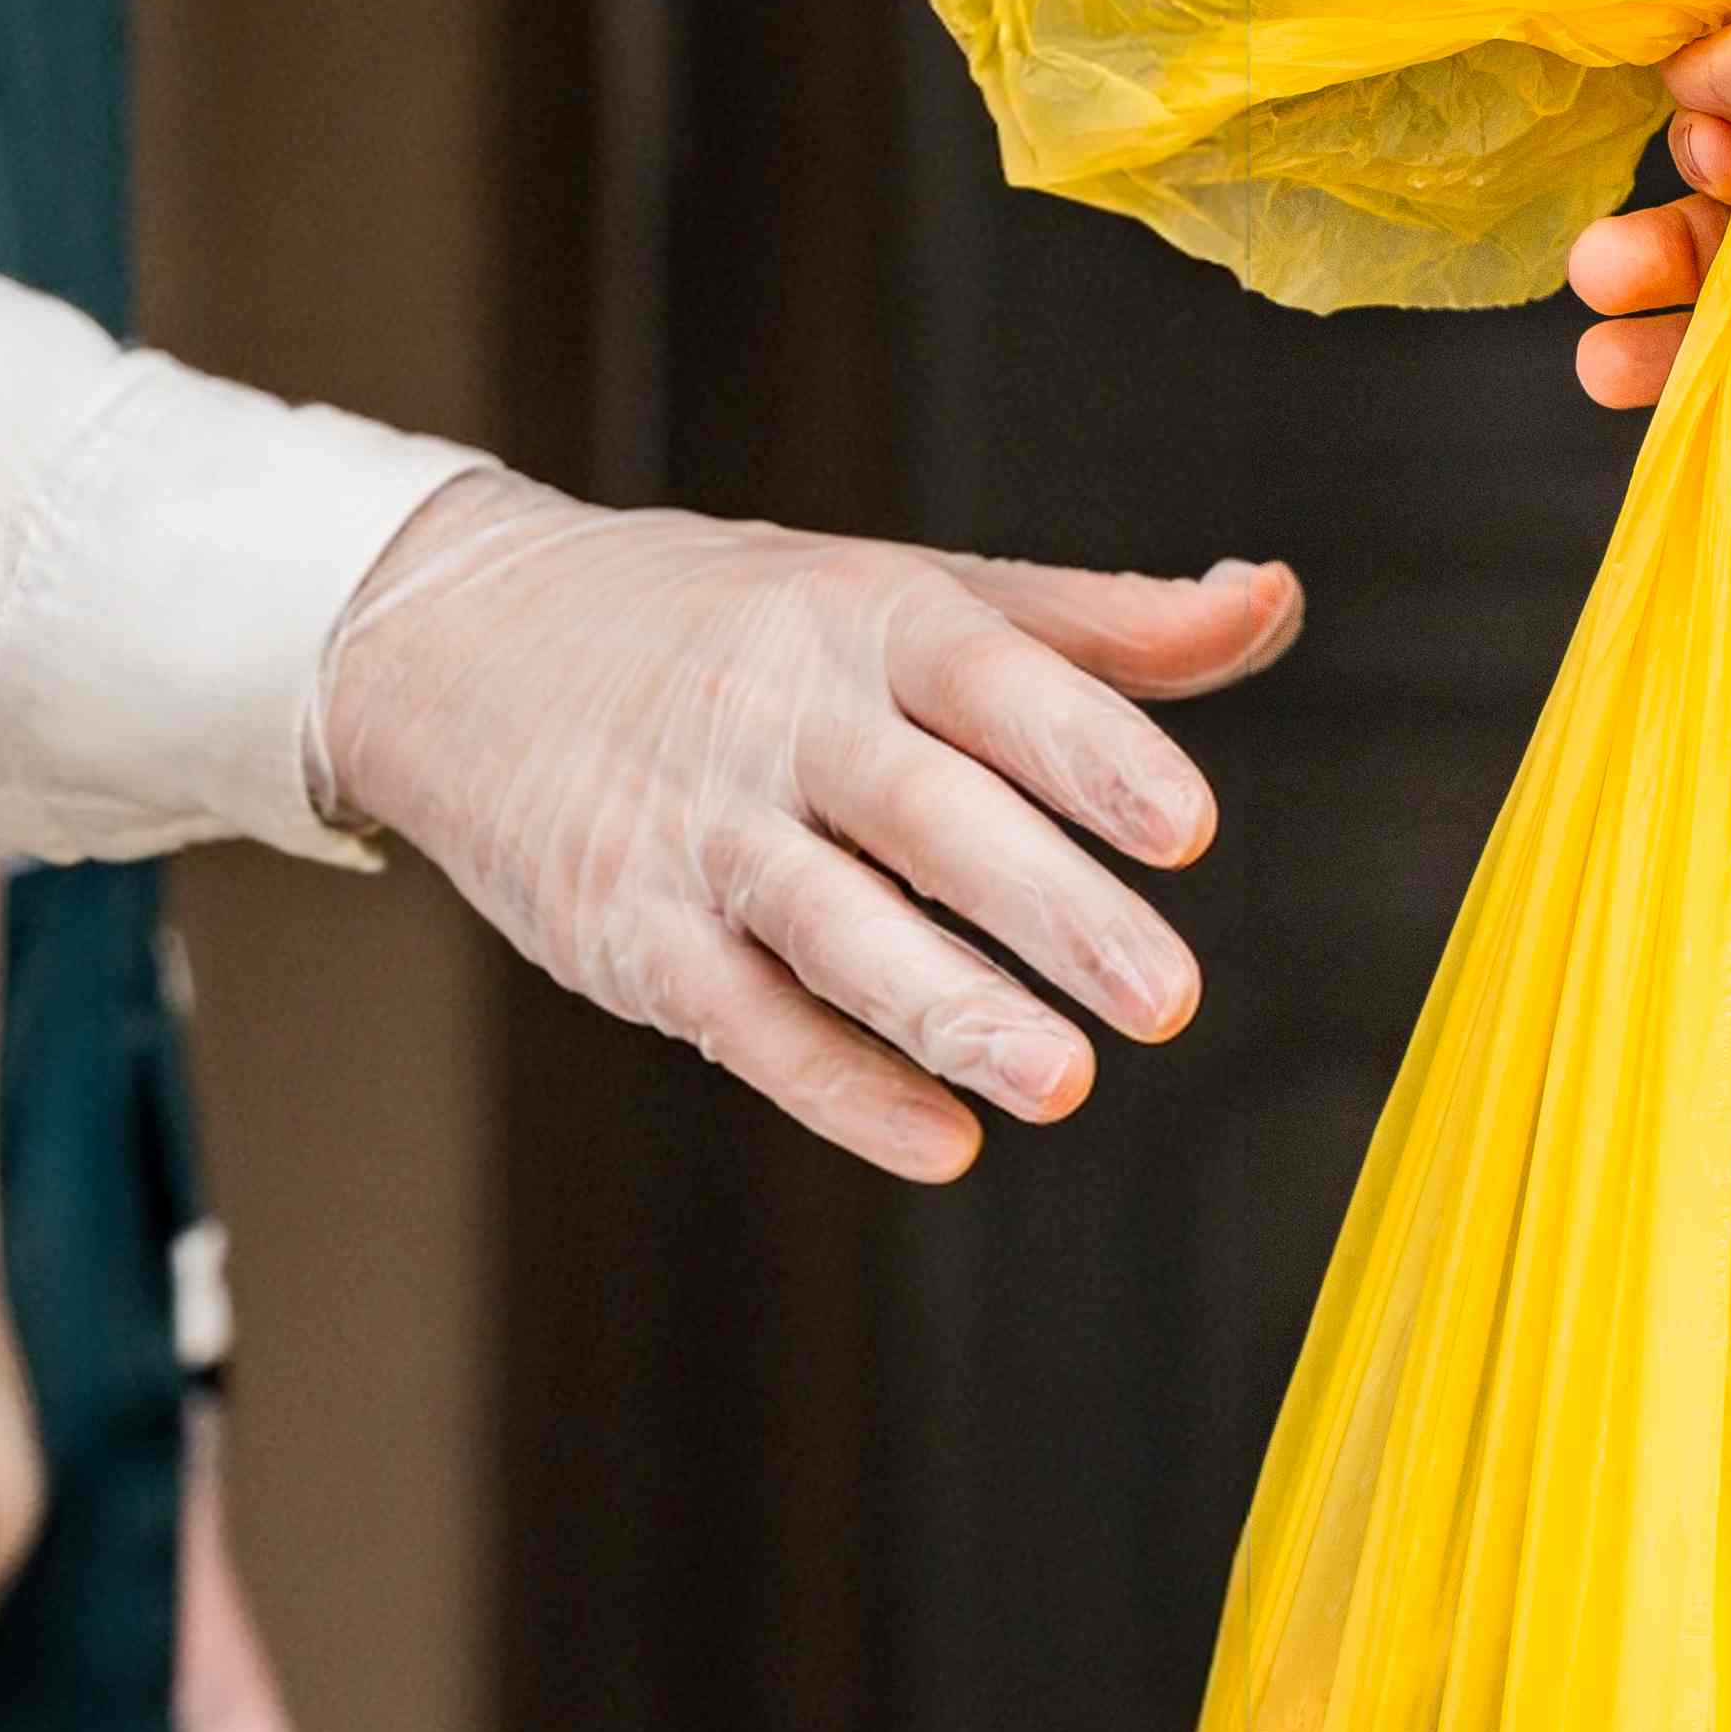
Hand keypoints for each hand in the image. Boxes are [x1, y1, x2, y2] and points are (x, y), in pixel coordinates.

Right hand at [305, 471, 1303, 1181]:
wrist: (463, 638)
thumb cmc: (734, 623)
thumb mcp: (907, 589)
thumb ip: (1098, 623)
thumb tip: (1267, 600)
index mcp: (867, 618)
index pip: (992, 680)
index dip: (1091, 751)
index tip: (1187, 827)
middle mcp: (782, 718)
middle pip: (928, 817)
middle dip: (1050, 908)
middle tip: (1168, 996)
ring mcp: (696, 829)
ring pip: (834, 929)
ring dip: (949, 1012)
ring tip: (1063, 1083)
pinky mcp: (627, 932)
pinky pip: (743, 1018)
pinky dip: (838, 1085)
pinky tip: (941, 1142)